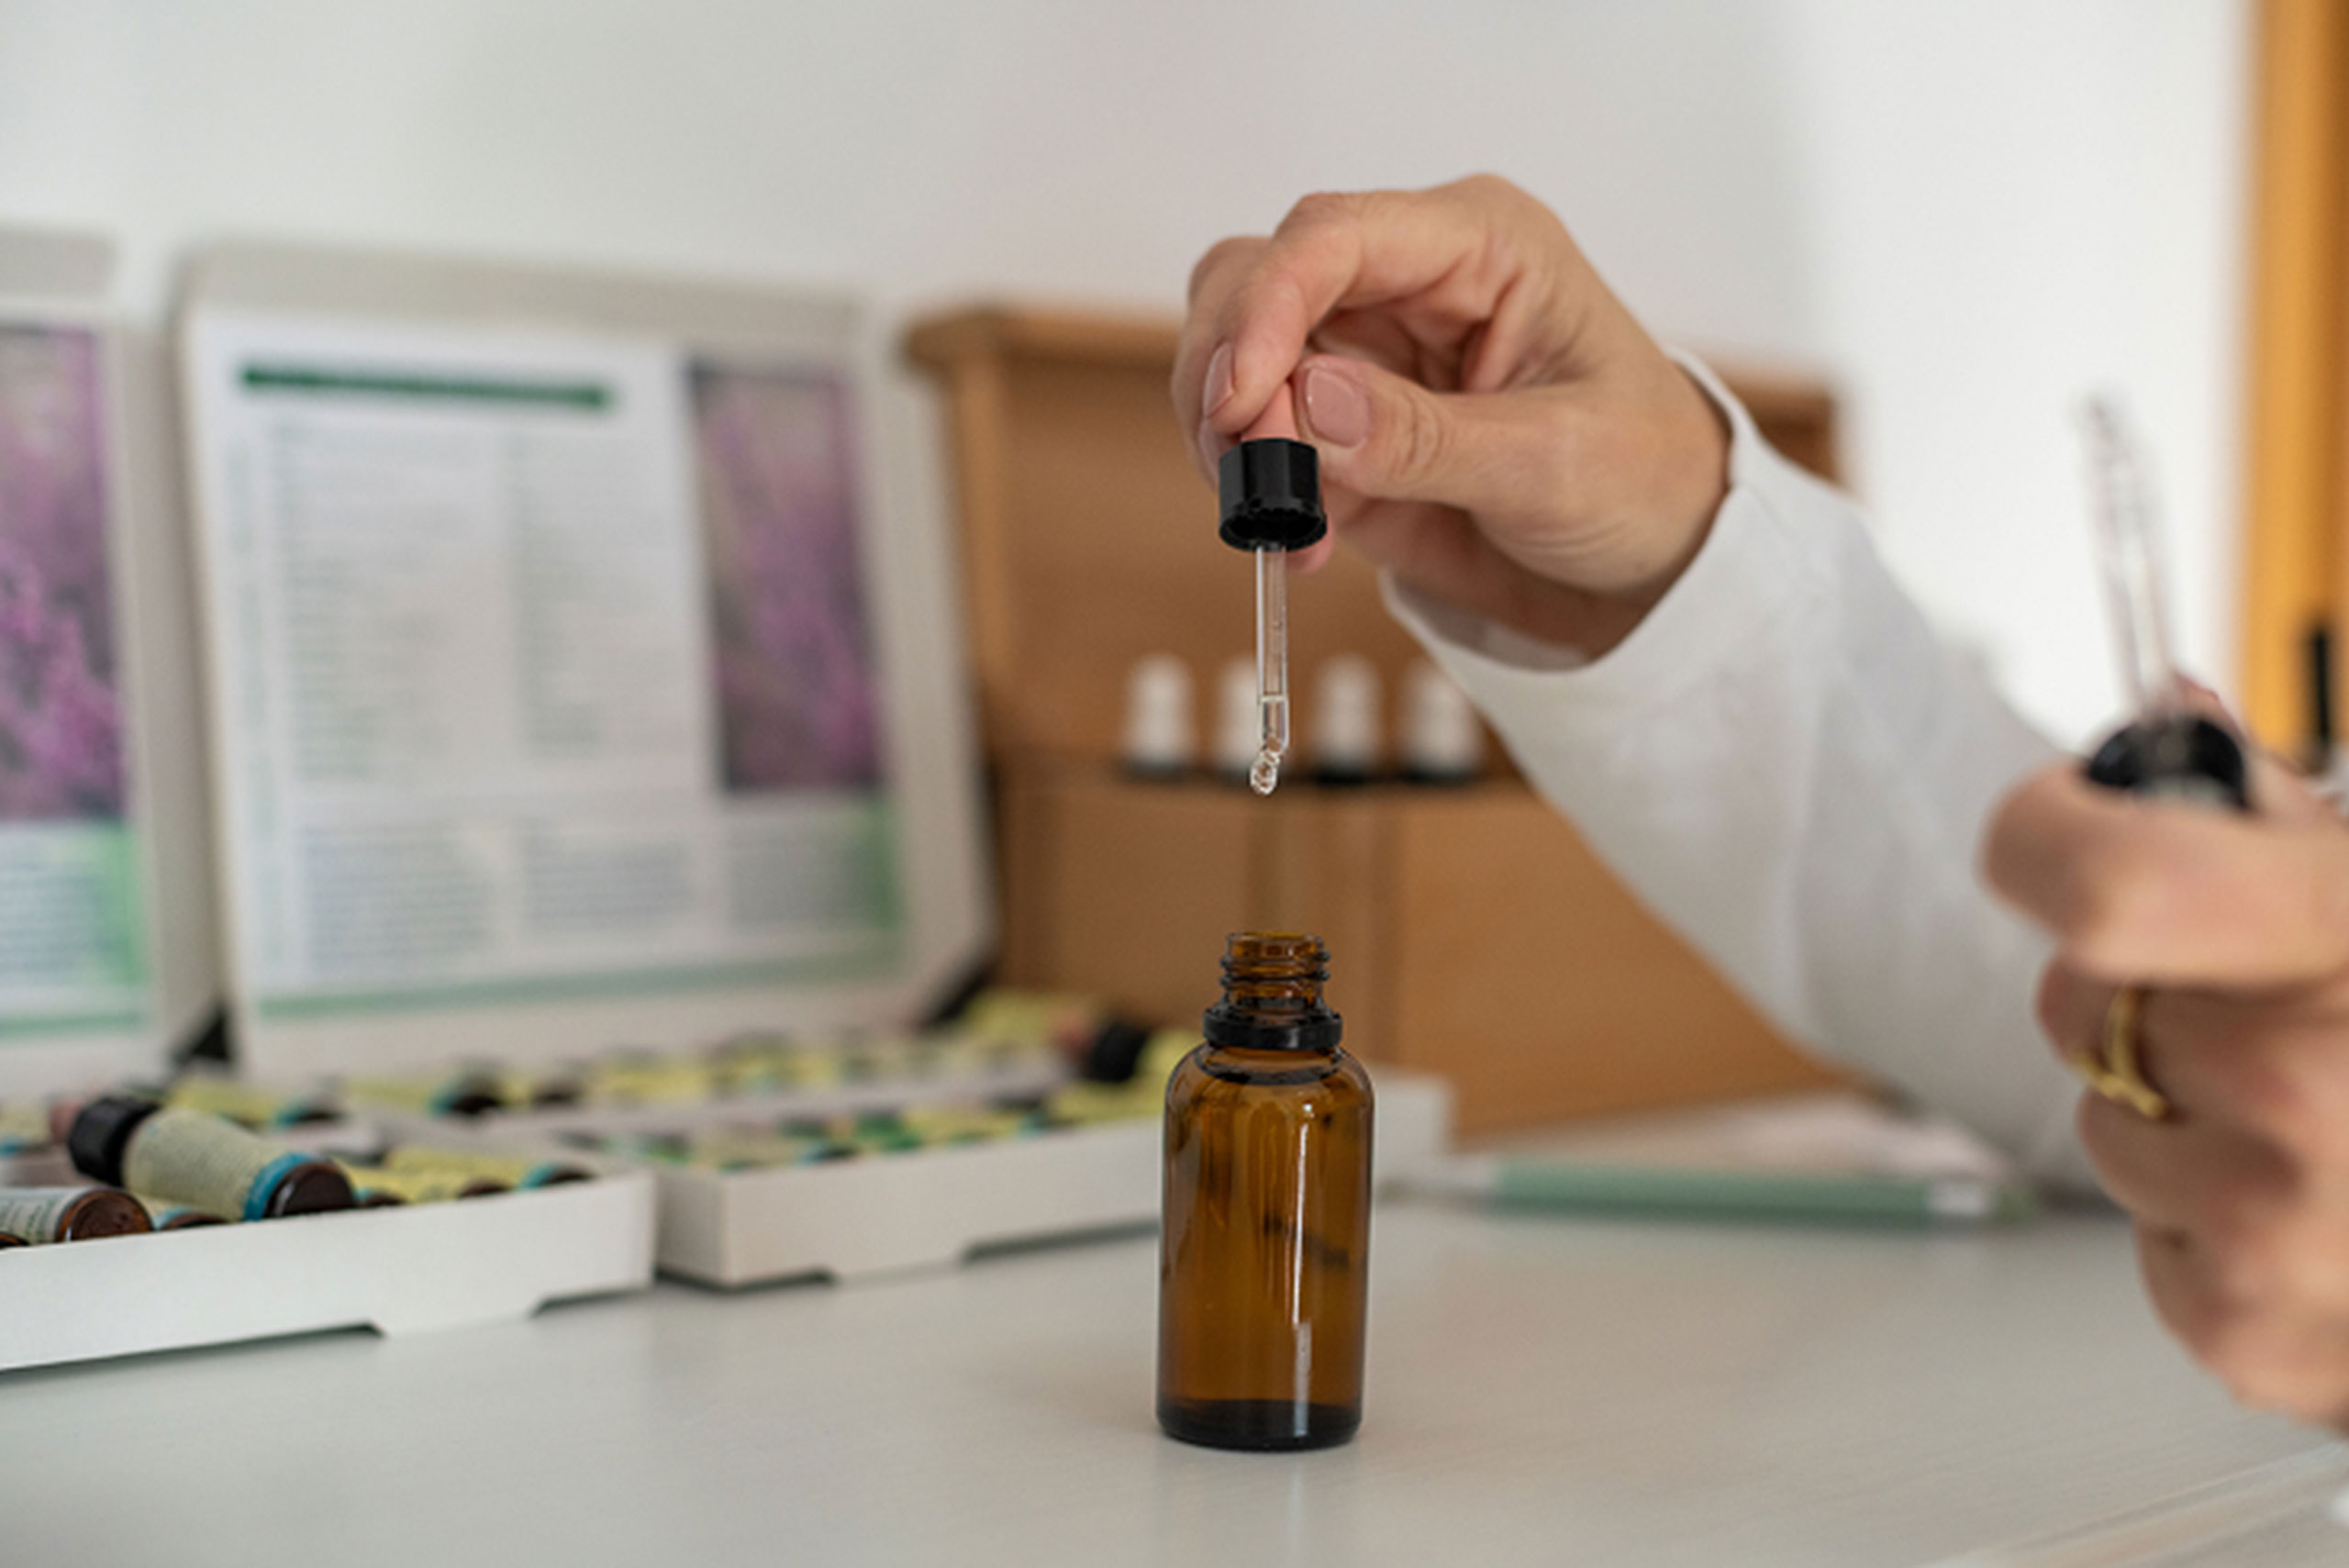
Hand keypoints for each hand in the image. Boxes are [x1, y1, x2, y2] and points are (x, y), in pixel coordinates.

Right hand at [1174, 176, 1728, 655]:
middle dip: (1230, 373)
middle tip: (1249, 472)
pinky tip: (1302, 545)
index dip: (1267, 306)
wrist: (1654, 566)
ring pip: (1232, 354)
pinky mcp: (1339, 430)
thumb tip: (1310, 405)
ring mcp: (1364, 355)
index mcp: (1480, 246)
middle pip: (1254, 279)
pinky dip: (1255, 493)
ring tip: (1283, 523)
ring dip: (1231, 440)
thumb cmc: (1645, 480)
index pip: (1332, 237)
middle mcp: (1406, 282)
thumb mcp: (1554, 462)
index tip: (1238, 400)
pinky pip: (1255, 441)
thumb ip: (1425, 437)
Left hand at [1984, 747, 2348, 1427]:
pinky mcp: (2258, 1338)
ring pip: (2107, 1129)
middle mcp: (2321, 1092)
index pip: (2111, 882)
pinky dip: (2212, 1235)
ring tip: (2328, 1131)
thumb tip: (2174, 714)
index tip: (2060, 825)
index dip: (2055, 837)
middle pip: (2086, 1007)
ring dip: (2184, 1127)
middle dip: (2154, 1003)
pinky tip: (2326, 1218)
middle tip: (2278, 1016)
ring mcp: (2288, 1232)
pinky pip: (2150, 1247)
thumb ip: (2282, 815)